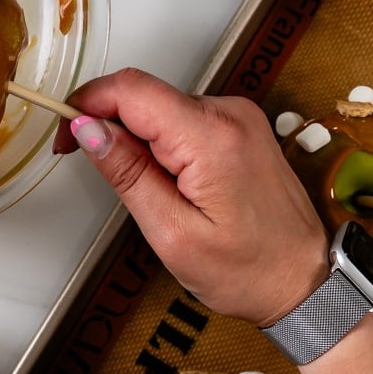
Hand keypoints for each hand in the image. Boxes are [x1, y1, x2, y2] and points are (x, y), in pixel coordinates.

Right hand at [54, 68, 328, 325]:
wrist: (307, 283)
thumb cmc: (248, 270)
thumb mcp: (172, 232)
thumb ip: (127, 172)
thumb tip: (87, 128)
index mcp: (211, 137)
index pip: (131, 90)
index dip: (87, 103)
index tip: (65, 134)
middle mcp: (229, 113)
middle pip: (144, 94)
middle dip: (105, 121)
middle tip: (84, 160)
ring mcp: (238, 116)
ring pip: (160, 104)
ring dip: (133, 133)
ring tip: (137, 185)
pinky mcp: (239, 126)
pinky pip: (182, 116)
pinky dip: (158, 138)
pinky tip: (163, 178)